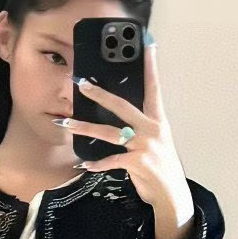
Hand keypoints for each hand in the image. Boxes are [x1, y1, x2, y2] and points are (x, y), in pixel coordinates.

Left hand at [55, 42, 194, 238]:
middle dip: (99, 94)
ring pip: (109, 132)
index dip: (151, 66)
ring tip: (66, 123)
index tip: (147, 45)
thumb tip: (119, 116)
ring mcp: (145, 145)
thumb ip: (140, 127)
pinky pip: (111, 160)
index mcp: (158, 120)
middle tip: (81, 83)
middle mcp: (152, 129)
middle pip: (121, 106)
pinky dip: (96, 164)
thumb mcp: (155, 141)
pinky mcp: (137, 162)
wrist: (171, 194)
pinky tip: (84, 164)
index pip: (154, 87)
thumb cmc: (159, 166)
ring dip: (85, 128)